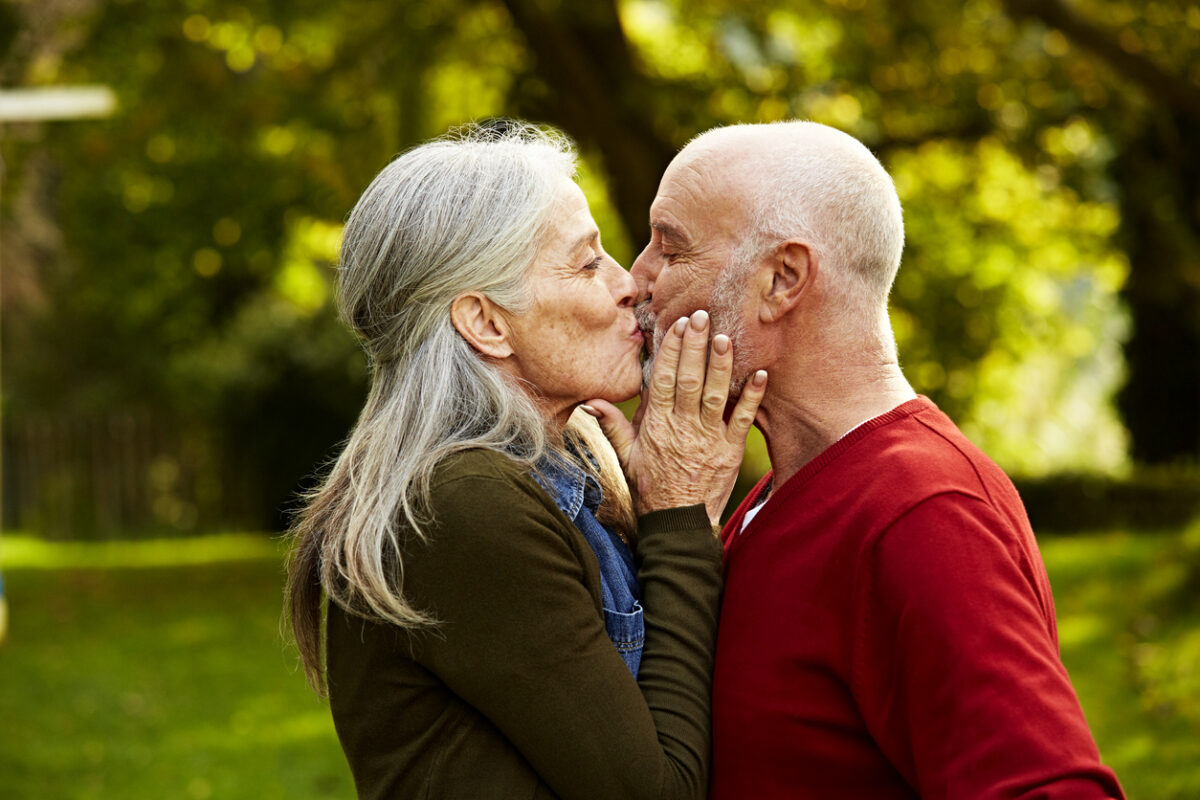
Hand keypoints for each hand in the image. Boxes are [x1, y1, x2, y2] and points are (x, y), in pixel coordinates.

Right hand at [584, 310, 766, 525]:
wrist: (678, 523)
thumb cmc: (651, 487)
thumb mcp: (626, 457)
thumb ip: (612, 425)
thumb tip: (591, 401)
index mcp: (657, 426)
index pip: (663, 380)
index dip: (671, 351)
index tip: (676, 326)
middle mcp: (683, 428)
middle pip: (689, 379)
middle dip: (695, 346)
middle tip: (701, 316)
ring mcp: (709, 438)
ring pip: (715, 394)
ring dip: (720, 364)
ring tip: (724, 337)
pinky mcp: (731, 450)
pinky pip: (743, 418)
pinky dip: (752, 396)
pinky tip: (760, 373)